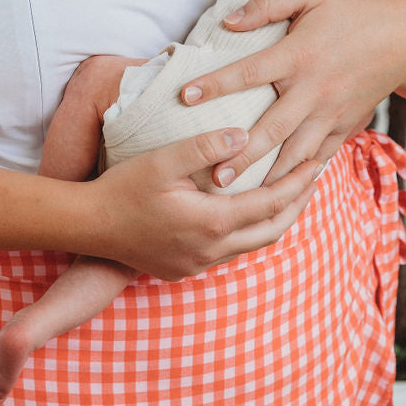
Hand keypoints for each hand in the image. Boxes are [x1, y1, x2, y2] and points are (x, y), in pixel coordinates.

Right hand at [87, 125, 319, 280]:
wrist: (88, 225)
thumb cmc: (123, 187)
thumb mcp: (163, 159)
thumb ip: (206, 146)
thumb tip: (245, 135)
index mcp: (211, 222)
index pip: (271, 203)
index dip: (297, 182)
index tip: (316, 162)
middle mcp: (211, 251)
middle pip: (272, 231)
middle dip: (297, 204)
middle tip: (313, 179)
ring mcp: (198, 265)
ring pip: (252, 245)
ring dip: (274, 219)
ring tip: (289, 194)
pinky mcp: (185, 270)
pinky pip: (230, 252)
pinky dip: (249, 231)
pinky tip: (247, 212)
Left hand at [180, 0, 405, 183]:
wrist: (405, 37)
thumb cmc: (351, 11)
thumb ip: (267, 3)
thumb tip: (228, 20)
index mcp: (299, 55)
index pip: (249, 72)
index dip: (217, 84)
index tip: (186, 97)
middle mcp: (313, 90)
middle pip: (271, 129)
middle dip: (242, 155)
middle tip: (213, 177)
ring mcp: (331, 113)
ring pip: (295, 153)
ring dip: (268, 177)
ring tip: (240, 197)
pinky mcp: (346, 127)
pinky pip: (321, 158)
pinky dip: (300, 177)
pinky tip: (279, 194)